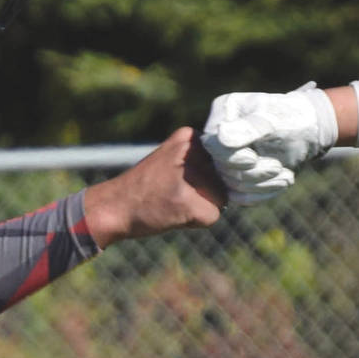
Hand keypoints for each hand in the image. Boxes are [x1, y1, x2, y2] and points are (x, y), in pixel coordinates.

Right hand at [82, 126, 224, 246]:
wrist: (114, 206)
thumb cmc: (146, 186)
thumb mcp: (173, 160)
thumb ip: (204, 162)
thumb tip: (244, 177)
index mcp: (190, 136)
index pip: (226, 158)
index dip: (211, 174)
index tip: (185, 179)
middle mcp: (193, 151)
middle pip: (226, 178)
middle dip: (207, 192)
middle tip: (175, 192)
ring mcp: (192, 176)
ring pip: (222, 198)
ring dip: (203, 207)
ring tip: (173, 202)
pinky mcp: (190, 202)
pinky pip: (213, 216)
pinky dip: (197, 221)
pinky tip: (173, 213)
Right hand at [202, 85, 337, 204]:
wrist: (310, 131)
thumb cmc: (294, 118)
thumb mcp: (275, 120)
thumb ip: (250, 128)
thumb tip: (221, 136)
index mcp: (224, 112)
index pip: (213, 144)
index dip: (231, 157)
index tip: (253, 159)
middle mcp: (220, 135)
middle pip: (222, 168)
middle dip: (253, 173)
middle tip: (278, 167)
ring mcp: (227, 157)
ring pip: (232, 184)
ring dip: (261, 185)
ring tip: (286, 176)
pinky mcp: (237, 175)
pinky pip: (240, 196)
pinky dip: (262, 194)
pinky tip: (282, 183)